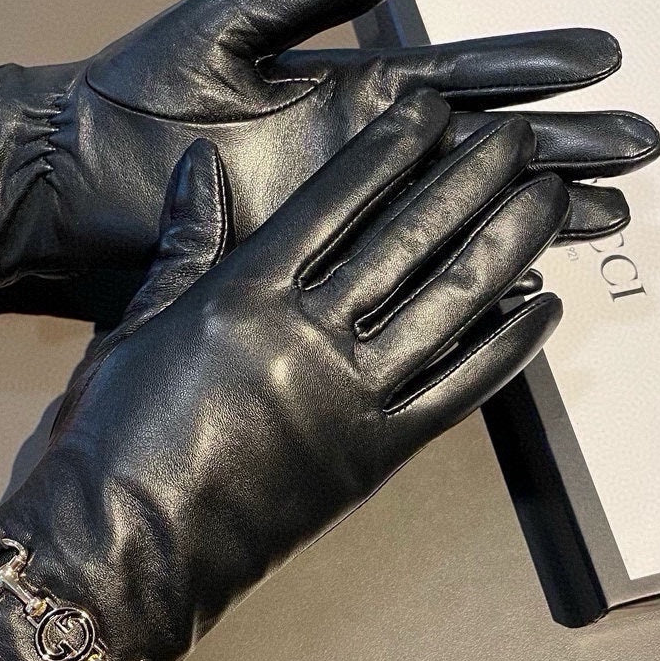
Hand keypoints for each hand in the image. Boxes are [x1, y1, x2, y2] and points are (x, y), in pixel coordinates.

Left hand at [0, 0, 658, 289]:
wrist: (78, 172)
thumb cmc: (142, 88)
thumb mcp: (235, 22)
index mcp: (352, 89)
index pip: (465, 72)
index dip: (533, 64)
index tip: (605, 56)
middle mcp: (362, 156)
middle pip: (483, 148)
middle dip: (561, 143)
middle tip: (640, 147)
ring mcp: (344, 216)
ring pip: (459, 216)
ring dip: (534, 214)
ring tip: (609, 213)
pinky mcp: (316, 266)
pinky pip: (401, 275)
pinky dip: (460, 276)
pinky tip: (521, 279)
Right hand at [0, 93, 571, 660]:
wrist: (121, 550)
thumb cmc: (112, 435)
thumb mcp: (139, 323)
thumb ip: (184, 242)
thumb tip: (199, 166)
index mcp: (246, 292)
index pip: (337, 200)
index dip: (392, 148)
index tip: (434, 111)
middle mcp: (310, 334)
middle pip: (410, 239)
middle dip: (469, 180)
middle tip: (517, 139)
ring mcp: (351, 398)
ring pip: (450, 306)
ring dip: (507, 247)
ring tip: (547, 201)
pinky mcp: (376, 456)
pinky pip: (458, 392)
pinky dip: (506, 348)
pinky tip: (543, 307)